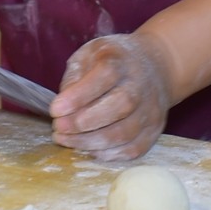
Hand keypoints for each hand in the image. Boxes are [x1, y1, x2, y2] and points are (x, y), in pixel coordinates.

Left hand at [49, 32, 175, 161]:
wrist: (155, 67)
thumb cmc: (113, 62)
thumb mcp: (89, 55)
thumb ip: (75, 76)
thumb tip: (64, 106)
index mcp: (121, 61)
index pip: (105, 76)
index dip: (78, 96)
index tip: (55, 110)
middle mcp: (140, 85)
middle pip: (119, 106)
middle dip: (83, 123)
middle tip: (59, 128)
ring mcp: (150, 109)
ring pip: (124, 133)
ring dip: (91, 142)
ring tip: (66, 140)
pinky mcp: (154, 130)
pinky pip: (134, 149)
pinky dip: (109, 154)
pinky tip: (90, 149)